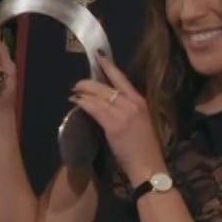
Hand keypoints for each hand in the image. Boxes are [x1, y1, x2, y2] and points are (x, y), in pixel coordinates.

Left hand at [70, 58, 165, 184]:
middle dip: (88, 82)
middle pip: (106, 85)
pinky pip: (94, 108)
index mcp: (140, 101)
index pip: (122, 78)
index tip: (99, 56)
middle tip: (77, 84)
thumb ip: (125, 110)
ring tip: (73, 93)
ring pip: (98, 96)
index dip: (108, 66)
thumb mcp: (139, 121)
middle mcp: (132, 103)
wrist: (148, 165)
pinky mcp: (113, 124)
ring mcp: (123, 113)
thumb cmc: (143, 147)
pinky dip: (83, 103)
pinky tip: (76, 102)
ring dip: (82, 93)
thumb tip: (107, 102)